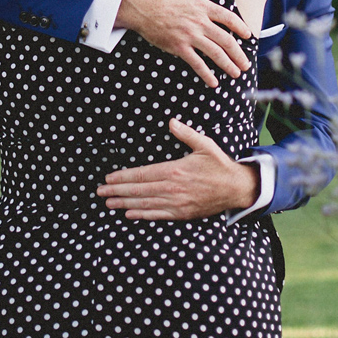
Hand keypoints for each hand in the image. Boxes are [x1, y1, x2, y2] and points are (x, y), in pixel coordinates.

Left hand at [96, 119, 259, 219]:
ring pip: (144, 203)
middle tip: (100, 191)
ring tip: (109, 202)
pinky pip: (157, 215)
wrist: (236, 188)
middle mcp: (172, 188)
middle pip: (138, 190)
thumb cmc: (219, 165)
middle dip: (117, 191)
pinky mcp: (182, 213)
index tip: (109, 177)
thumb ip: (186, 134)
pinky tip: (129, 213)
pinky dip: (142, 214)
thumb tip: (171, 122)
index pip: (142, 174)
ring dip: (124, 203)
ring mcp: (176, 203)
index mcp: (175, 170)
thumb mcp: (205, 145)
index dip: (123, 177)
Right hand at [118, 0, 251, 87]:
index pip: (228, 18)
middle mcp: (199, 22)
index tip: (248, 36)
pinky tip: (214, 83)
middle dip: (238, 54)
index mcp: (202, 5)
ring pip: (215, 53)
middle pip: (226, 40)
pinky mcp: (178, 46)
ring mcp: (189, 35)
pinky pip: (196, 63)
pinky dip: (206, 74)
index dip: (240, 27)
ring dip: (228, 64)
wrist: (137, 4)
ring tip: (237, 73)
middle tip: (245, 64)